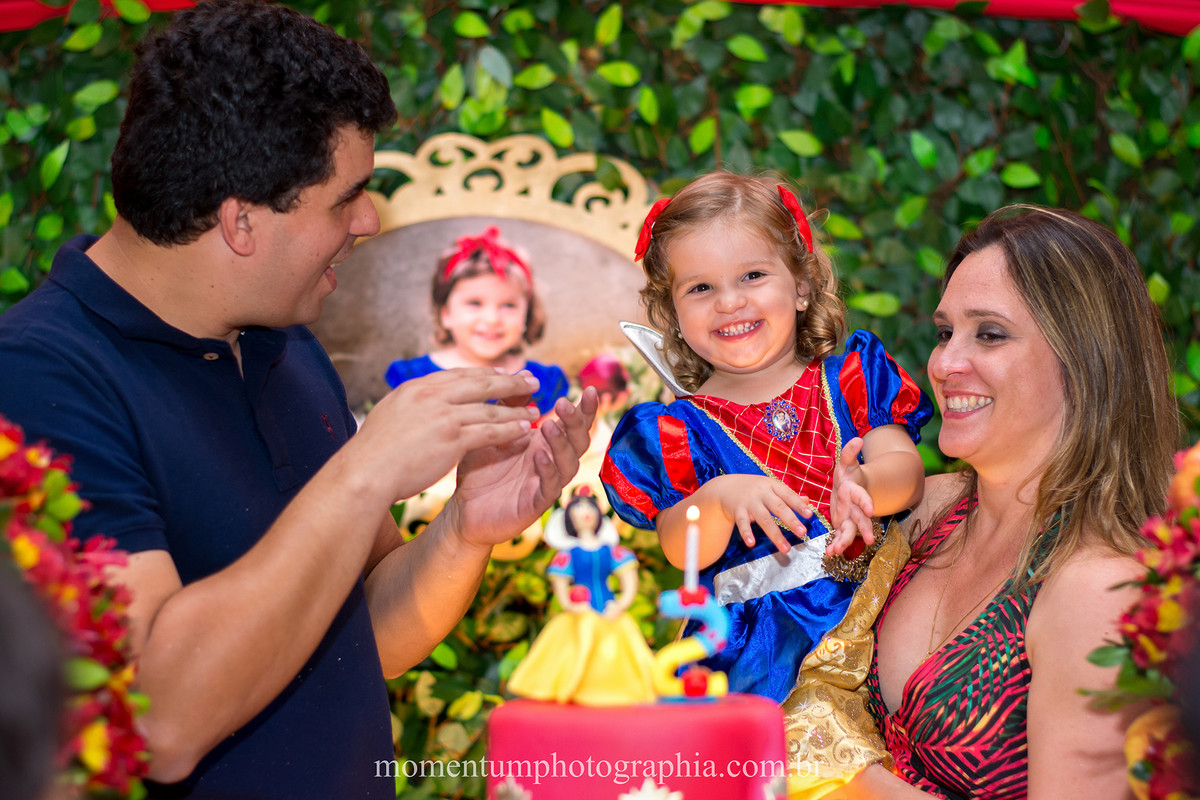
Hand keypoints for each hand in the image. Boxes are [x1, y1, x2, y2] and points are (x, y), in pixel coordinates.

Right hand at [352, 368, 541, 502]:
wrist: (364, 473)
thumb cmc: (373, 451)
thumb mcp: (391, 412)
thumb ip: (412, 404)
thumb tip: (421, 401)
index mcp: (417, 387)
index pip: (460, 375)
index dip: (486, 374)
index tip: (503, 373)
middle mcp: (432, 396)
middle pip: (482, 383)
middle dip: (511, 381)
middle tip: (532, 380)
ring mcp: (443, 416)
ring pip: (490, 408)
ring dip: (516, 409)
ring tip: (535, 410)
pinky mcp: (452, 439)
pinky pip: (490, 431)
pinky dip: (510, 430)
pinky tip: (525, 430)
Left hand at [444, 387, 598, 548]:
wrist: (464, 508)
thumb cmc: (482, 470)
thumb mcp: (493, 431)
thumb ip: (508, 406)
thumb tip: (524, 375)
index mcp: (546, 444)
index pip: (573, 424)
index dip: (585, 409)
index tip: (590, 389)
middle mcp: (552, 462)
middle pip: (578, 442)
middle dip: (576, 422)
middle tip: (563, 404)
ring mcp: (546, 483)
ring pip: (568, 464)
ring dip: (561, 444)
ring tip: (549, 425)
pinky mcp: (535, 504)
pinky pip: (550, 487)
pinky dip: (548, 471)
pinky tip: (539, 456)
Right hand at [713, 474, 813, 554]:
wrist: (725, 487)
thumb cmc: (753, 488)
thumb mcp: (770, 487)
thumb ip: (788, 495)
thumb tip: (808, 501)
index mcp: (772, 485)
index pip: (788, 495)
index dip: (798, 505)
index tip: (809, 515)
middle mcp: (761, 493)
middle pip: (778, 507)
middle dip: (791, 521)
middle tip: (802, 533)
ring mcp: (749, 502)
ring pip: (764, 519)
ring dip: (775, 535)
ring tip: (786, 549)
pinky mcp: (737, 511)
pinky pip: (742, 523)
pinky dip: (746, 533)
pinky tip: (751, 544)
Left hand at [826, 437, 875, 555]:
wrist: (850, 486)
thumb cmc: (849, 474)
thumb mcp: (847, 462)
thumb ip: (850, 453)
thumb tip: (857, 439)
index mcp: (855, 491)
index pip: (862, 496)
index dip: (866, 502)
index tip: (871, 510)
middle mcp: (855, 507)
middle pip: (861, 519)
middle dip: (865, 529)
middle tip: (869, 539)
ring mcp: (850, 517)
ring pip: (850, 530)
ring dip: (845, 541)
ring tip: (838, 550)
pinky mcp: (843, 524)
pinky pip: (841, 536)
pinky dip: (836, 544)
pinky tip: (830, 553)